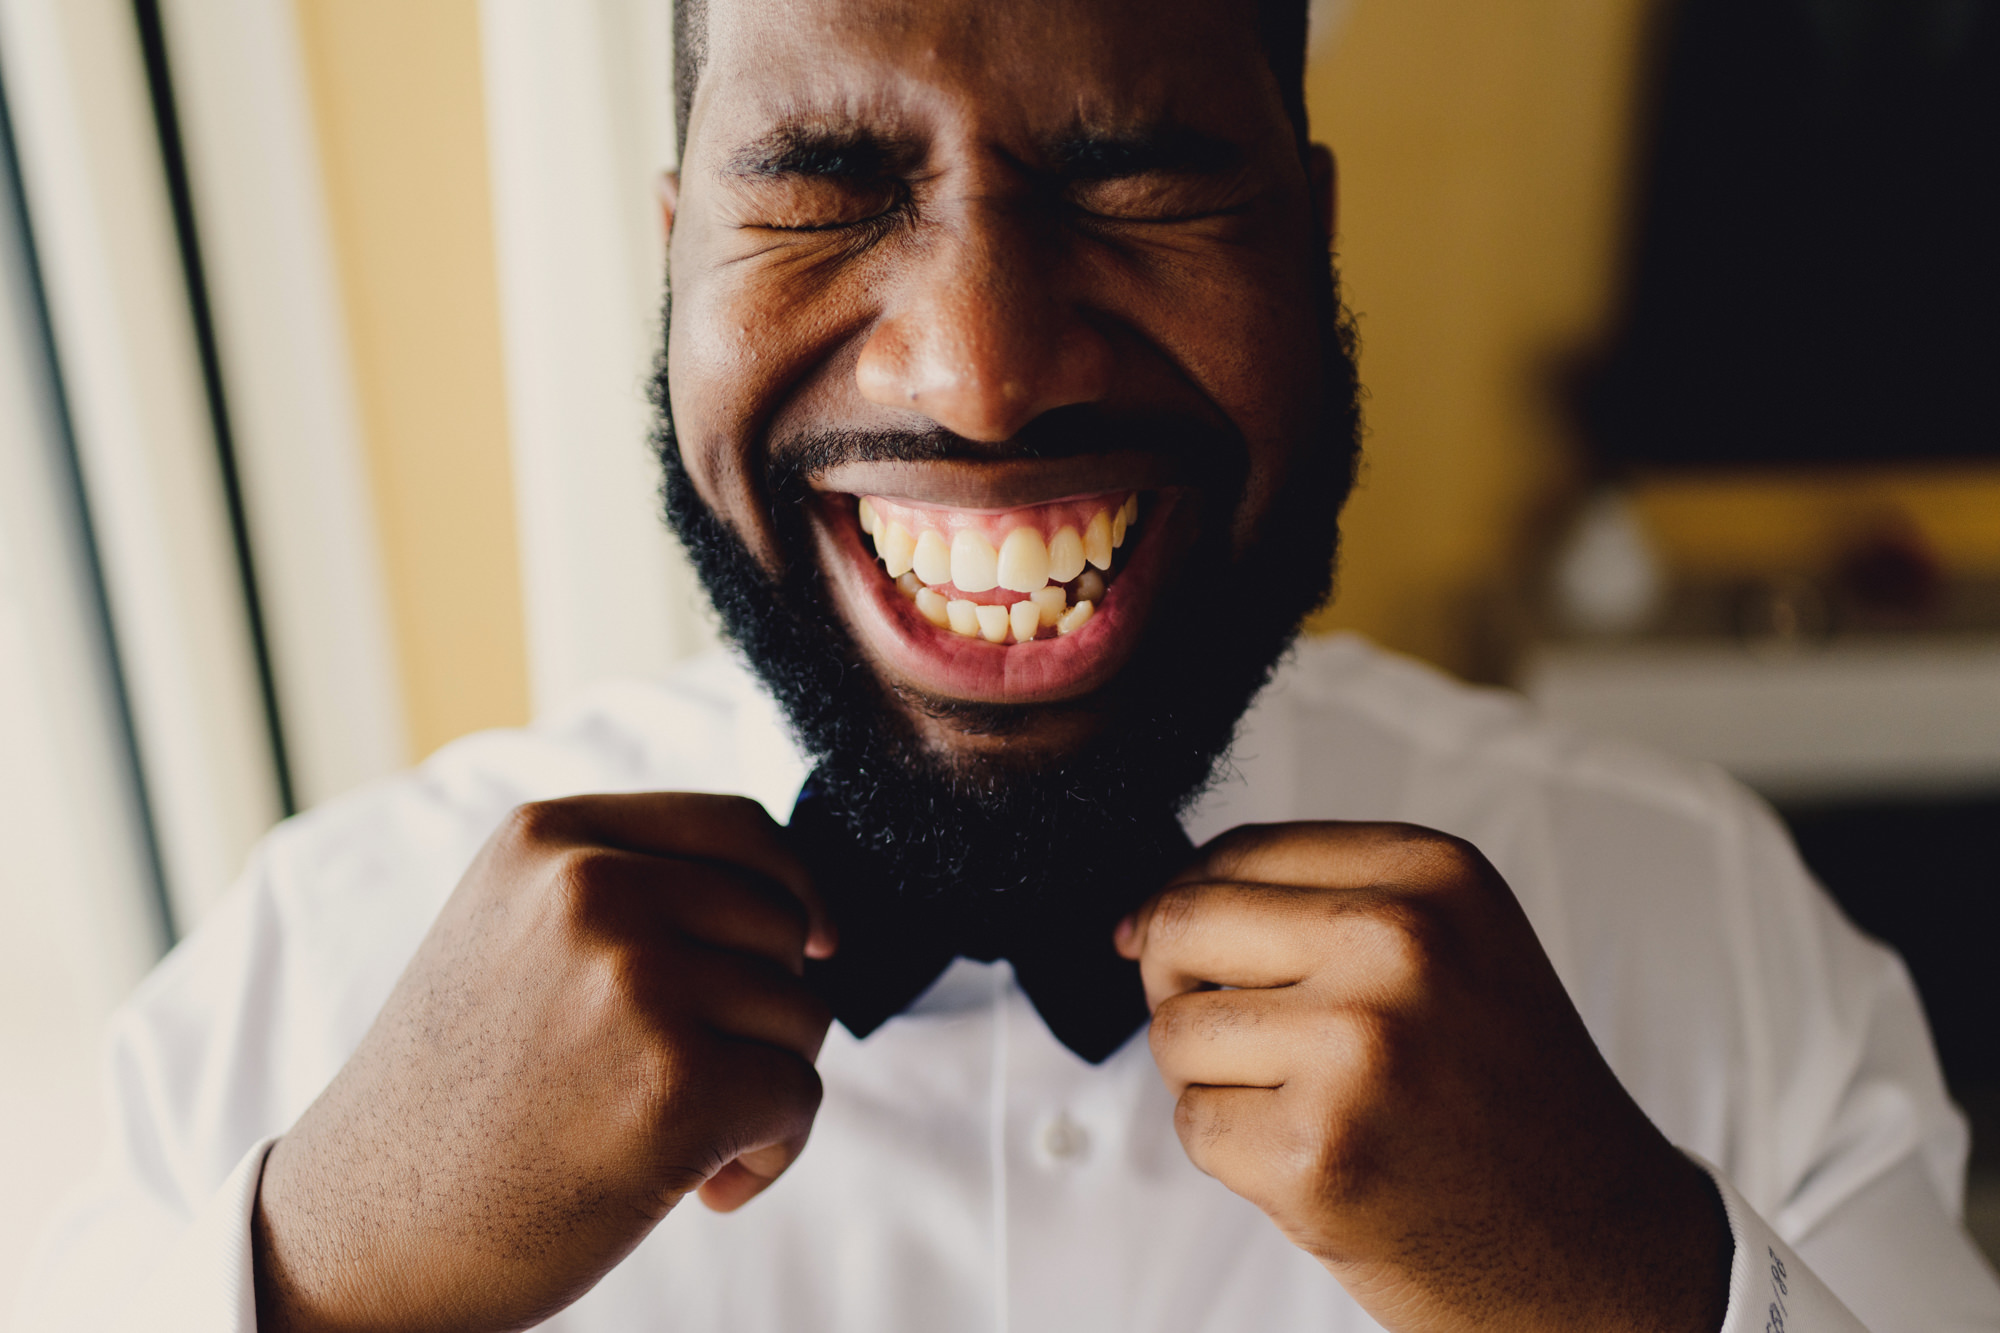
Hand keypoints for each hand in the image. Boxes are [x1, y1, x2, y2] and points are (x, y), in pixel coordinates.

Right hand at [253, 794, 835, 1332]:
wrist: (359, 1236)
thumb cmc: (455, 1098)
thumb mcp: (513, 936)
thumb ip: (630, 891)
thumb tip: (801, 908)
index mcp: (548, 838)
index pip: (738, 825)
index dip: (794, 888)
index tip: (814, 945)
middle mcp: (592, 890)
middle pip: (780, 924)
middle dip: (765, 1009)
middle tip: (688, 1081)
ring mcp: (634, 982)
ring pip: (801, 1013)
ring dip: (763, 1087)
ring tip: (674, 1137)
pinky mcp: (676, 1085)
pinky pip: (798, 1099)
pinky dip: (770, 1155)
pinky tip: (700, 1188)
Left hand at [1116, 822, 1731, 1332]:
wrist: (1602, 1243)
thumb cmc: (1507, 1096)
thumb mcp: (1451, 947)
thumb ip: (1316, 903)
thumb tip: (1139, 918)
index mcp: (1433, 874)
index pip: (1234, 851)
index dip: (1190, 907)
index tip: (1200, 957)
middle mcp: (1400, 946)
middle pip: (1181, 926)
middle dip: (1181, 986)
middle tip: (1250, 1038)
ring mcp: (1358, 1050)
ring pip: (1176, 1032)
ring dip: (1214, 1078)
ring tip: (1308, 1102)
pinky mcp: (1320, 1152)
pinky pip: (1194, 1125)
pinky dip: (1234, 1153)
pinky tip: (1321, 1157)